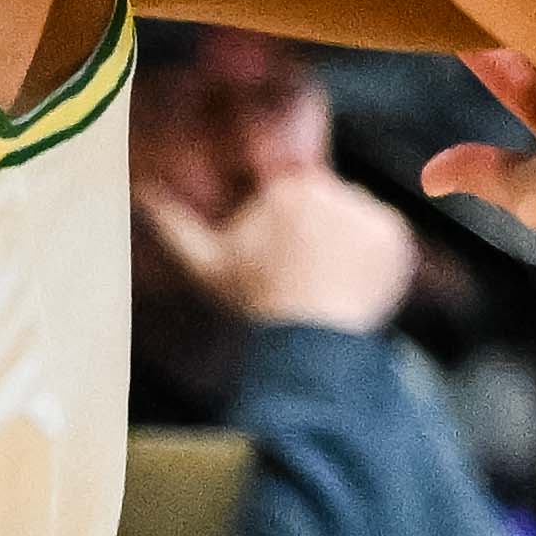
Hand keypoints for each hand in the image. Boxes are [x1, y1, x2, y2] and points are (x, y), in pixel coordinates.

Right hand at [137, 158, 421, 334]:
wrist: (308, 347)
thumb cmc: (255, 306)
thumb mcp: (205, 265)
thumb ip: (172, 223)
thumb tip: (140, 190)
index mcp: (288, 188)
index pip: (296, 191)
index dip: (291, 224)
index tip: (287, 254)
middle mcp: (332, 190)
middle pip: (329, 201)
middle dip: (321, 230)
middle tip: (307, 273)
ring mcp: (368, 212)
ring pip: (357, 218)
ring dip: (349, 243)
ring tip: (330, 283)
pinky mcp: (396, 236)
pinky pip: (387, 236)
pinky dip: (376, 257)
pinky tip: (352, 283)